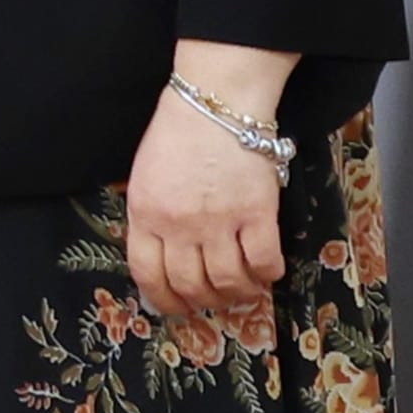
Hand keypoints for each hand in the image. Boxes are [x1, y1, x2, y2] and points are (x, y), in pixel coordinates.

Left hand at [122, 40, 296, 330]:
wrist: (215, 105)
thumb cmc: (176, 138)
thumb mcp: (145, 179)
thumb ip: (150, 218)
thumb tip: (161, 257)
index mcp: (145, 215)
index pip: (147, 274)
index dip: (163, 299)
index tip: (177, 307)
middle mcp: (178, 225)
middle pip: (189, 284)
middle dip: (203, 301)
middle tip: (216, 299)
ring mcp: (218, 221)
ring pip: (228, 281)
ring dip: (238, 293)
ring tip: (244, 289)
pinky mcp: (257, 213)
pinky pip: (264, 262)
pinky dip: (268, 275)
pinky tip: (268, 271)